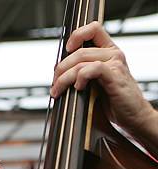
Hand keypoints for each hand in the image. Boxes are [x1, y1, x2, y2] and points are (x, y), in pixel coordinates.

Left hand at [51, 21, 155, 140]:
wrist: (134, 118)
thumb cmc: (114, 104)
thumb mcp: (95, 85)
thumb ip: (82, 75)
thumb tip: (58, 75)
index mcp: (108, 52)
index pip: (93, 30)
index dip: (77, 36)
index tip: (65, 50)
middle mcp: (113, 54)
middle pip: (79, 51)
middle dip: (61, 69)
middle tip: (54, 85)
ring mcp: (115, 63)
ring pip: (82, 61)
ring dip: (64, 78)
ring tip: (58, 91)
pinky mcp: (116, 76)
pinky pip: (93, 68)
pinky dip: (81, 77)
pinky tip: (78, 88)